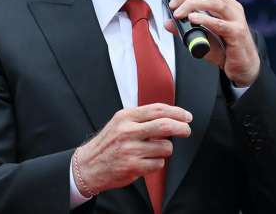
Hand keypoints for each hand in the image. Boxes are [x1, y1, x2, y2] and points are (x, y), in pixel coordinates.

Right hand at [75, 103, 191, 194]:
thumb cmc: (109, 143)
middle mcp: (128, 131)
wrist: (88, 165)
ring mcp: (130, 149)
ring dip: (165, 149)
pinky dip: (157, 163)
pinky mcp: (132, 166)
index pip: (158, 109)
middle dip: (181, 128)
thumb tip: (171, 116)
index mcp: (126, 116)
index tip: (187, 117)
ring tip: (154, 151)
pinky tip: (146, 161)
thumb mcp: (120, 122)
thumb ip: (142, 118)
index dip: (177, 112)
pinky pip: (158, 163)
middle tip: (187, 131)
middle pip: (165, 125)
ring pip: (165, 147)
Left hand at [165, 0, 259, 86]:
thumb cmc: (225, 49)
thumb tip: (167, 23)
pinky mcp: (238, 33)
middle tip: (172, 3)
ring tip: (178, 13)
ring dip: (193, 4)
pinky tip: (193, 19)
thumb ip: (185, 29)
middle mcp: (231, 7)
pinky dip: (205, 20)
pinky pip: (220, 24)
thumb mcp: (201, 37)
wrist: (244, 67)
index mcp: (224, 4)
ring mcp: (236, 19)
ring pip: (214, 2)